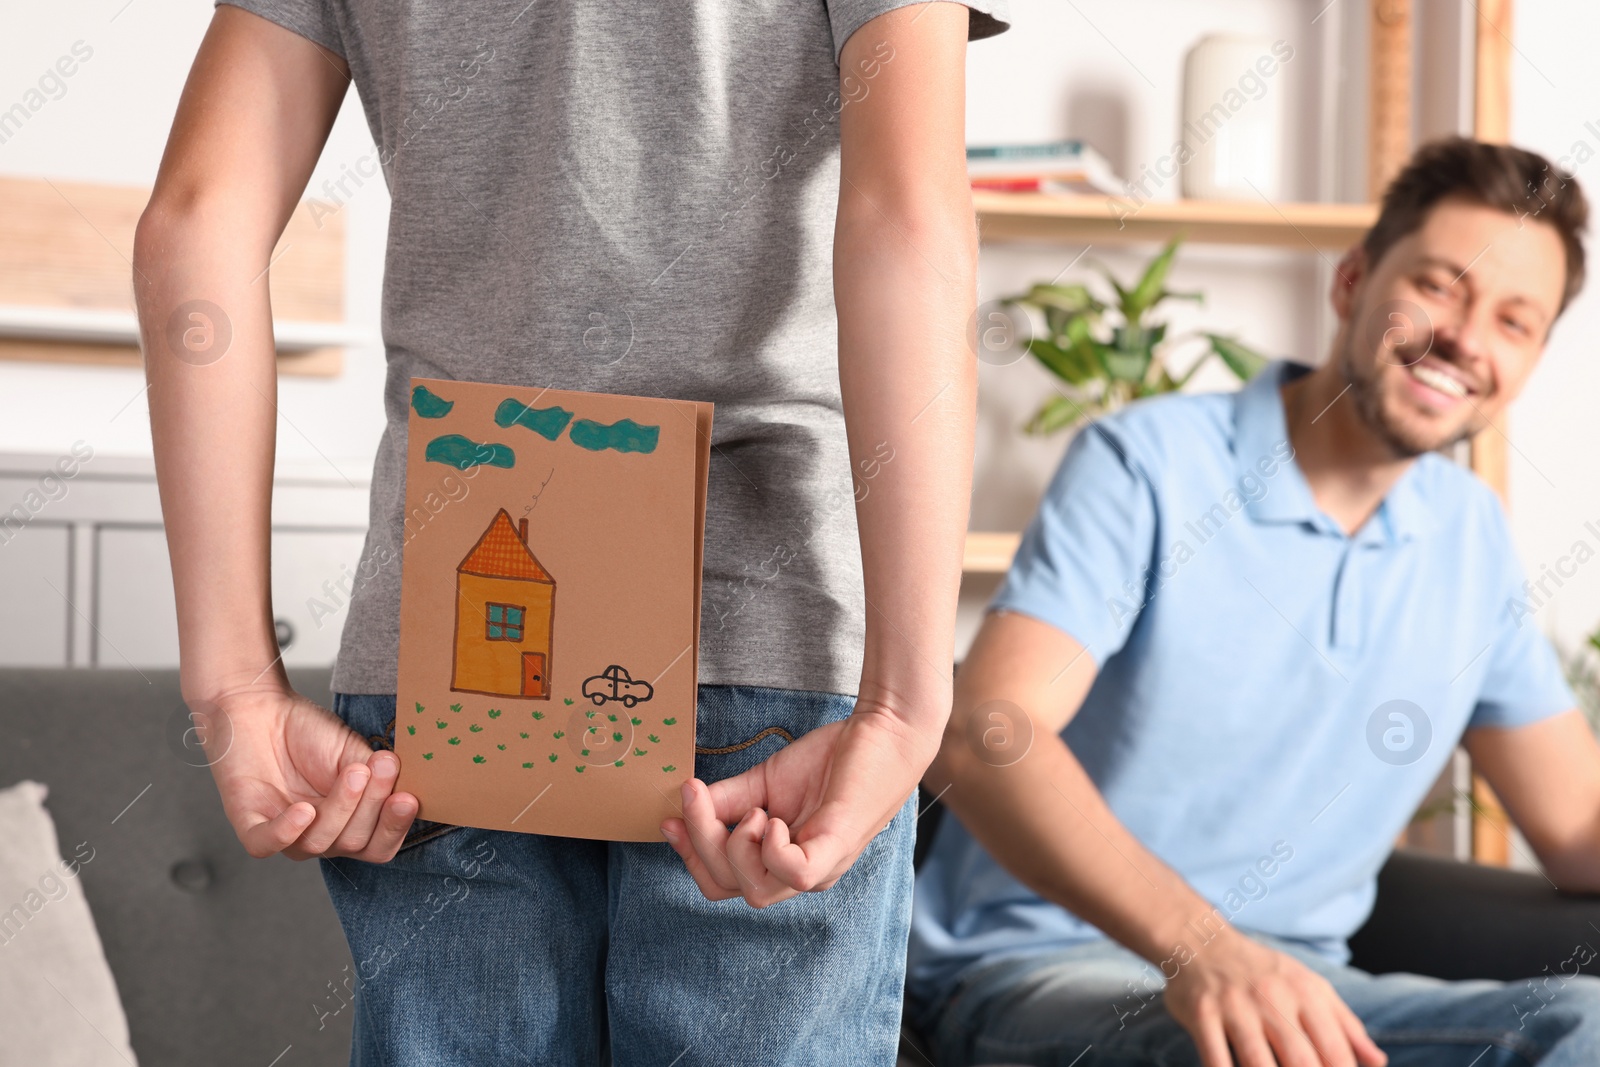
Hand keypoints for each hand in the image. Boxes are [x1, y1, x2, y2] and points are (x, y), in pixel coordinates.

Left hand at [190, 686, 418, 861]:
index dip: (394, 827)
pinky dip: (288, 831)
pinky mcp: (251, 825)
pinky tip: (304, 810)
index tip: (407, 798)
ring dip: (341, 807)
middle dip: (372, 806)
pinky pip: (268, 843)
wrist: (262, 710)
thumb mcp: (355, 754)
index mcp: (350, 823)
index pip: (378, 845)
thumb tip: (413, 789)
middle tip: (383, 768)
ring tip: (353, 772)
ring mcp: (286, 834)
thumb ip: (380, 777)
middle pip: (354, 843)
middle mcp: (321, 836)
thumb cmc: (309, 734)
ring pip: (318, 843)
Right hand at [660, 700, 932, 906]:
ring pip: (756, 891)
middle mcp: (803, 875)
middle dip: (703, 846)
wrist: (883, 732)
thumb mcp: (766, 781)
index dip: (691, 856)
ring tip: (755, 808)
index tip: (669, 820)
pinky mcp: (836, 848)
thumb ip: (727, 799)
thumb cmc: (833, 759)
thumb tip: (685, 807)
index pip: (724, 884)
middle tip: (697, 799)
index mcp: (784, 863)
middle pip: (731, 889)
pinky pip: (793, 873)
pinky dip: (771, 849)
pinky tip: (773, 819)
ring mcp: (822, 867)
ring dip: (737, 846)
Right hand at [1163, 930, 1386, 1066]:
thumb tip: (1379, 1063)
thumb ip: (1345, 1025)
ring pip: (1257, 1063)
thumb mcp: (1310, 986)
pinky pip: (1215, 1059)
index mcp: (1306, 993)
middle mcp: (1272, 997)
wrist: (1202, 940)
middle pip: (1300, 1060)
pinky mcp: (1201, 1014)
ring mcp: (1234, 1006)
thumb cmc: (1264, 972)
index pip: (1335, 1051)